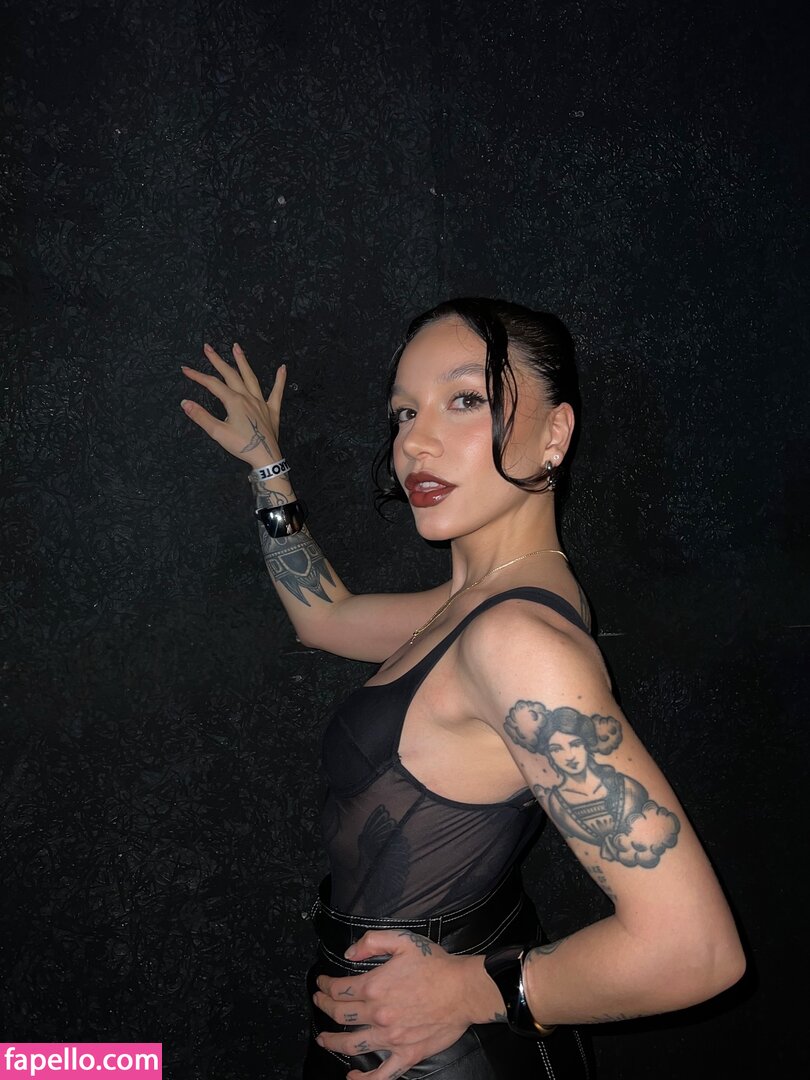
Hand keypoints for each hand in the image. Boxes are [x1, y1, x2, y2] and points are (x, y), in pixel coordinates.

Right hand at [180, 342, 285, 467]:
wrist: (265, 457)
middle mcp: (247, 397)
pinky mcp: (272, 410)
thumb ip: (201, 416)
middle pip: (230, 374)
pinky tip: (283, 368)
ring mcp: (261, 402)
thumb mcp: (218, 433)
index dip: (197, 376)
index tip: (185, 369)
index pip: (212, 384)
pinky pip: (277, 392)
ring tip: (236, 347)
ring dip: (243, 361)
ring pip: (251, 377)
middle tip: (207, 347)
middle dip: (217, 360)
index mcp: (234, 401)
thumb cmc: (242, 446)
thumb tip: (184, 402)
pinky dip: (280, 379)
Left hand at [313, 930, 498, 1079]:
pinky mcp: (407, 1055)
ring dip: (333, 1042)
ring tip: (323, 1039)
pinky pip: (381, 1074)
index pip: (339, 989)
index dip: (325, 986)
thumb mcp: (403, 940)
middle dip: (324, 1008)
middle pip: (341, 1015)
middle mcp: (378, 1015)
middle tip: (319, 1003)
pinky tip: (351, 1078)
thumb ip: (372, 942)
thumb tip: (349, 953)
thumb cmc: (435, 964)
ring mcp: (391, 1038)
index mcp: (374, 987)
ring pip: (352, 1045)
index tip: (321, 984)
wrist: (464, 990)